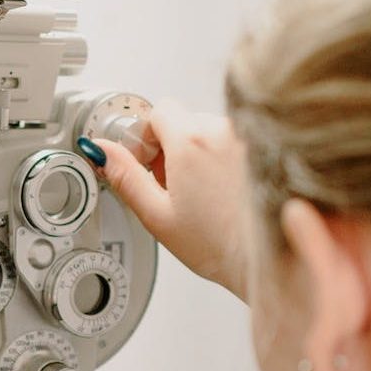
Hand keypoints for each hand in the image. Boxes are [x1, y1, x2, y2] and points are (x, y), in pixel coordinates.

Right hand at [93, 105, 250, 299]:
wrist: (270, 261)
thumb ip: (124, 176)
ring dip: (201, 152)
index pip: (159, 110)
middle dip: (174, 145)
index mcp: (191, 141)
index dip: (148, 136)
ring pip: (212, 129)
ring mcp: (250, 137)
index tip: (149, 161)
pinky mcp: (269, 147)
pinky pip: (237, 139)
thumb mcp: (157, 215)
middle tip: (174, 185)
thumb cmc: (218, 245)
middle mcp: (224, 130)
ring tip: (203, 193)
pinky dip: (226, 158)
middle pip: (186, 119)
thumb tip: (100, 150)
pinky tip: (226, 191)